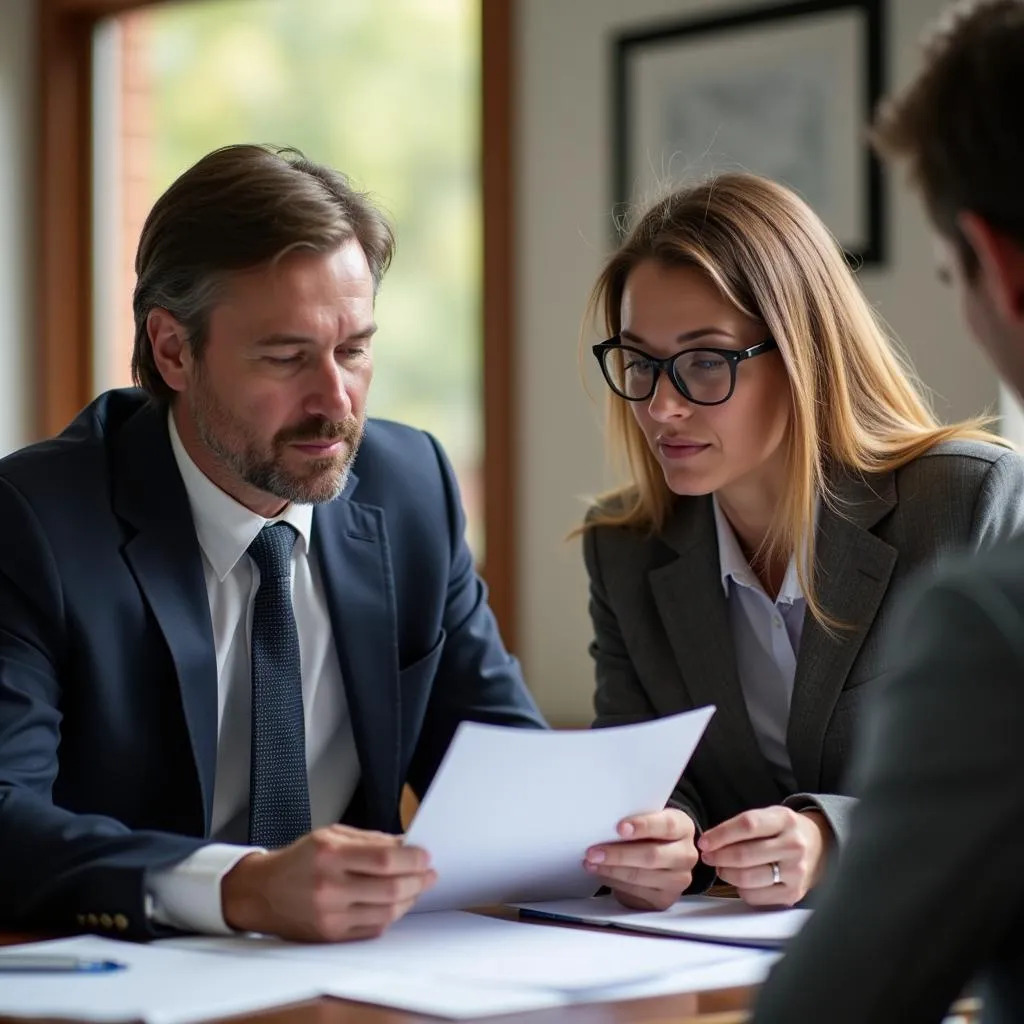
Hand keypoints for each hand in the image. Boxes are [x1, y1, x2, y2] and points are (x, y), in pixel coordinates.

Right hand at [221, 825, 436, 940]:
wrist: (261, 891)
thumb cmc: (299, 860)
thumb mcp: (332, 835)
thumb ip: (371, 840)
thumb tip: (406, 845)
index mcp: (330, 855)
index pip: (384, 859)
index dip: (412, 858)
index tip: (425, 856)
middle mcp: (329, 886)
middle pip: (390, 888)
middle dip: (418, 880)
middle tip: (429, 873)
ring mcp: (330, 915)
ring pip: (386, 912)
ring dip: (409, 899)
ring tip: (416, 887)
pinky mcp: (331, 935)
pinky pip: (373, 928)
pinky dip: (391, 915)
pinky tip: (396, 903)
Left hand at [584, 809, 697, 910]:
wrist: (660, 861)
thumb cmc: (649, 835)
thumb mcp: (648, 821)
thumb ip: (634, 821)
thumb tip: (605, 822)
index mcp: (683, 828)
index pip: (667, 825)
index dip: (643, 826)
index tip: (620, 828)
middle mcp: (686, 855)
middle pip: (652, 856)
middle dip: (619, 854)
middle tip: (594, 851)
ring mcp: (678, 880)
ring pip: (641, 876)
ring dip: (611, 870)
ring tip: (592, 863)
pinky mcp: (665, 899)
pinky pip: (636, 892)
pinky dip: (614, 882)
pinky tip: (602, 873)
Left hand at [698, 806, 829, 906]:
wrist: (820, 848)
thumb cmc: (784, 831)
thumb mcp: (770, 817)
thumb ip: (743, 826)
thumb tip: (709, 843)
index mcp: (784, 820)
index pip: (747, 825)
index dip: (720, 834)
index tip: (704, 841)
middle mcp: (793, 846)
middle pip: (744, 855)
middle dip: (718, 857)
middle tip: (708, 856)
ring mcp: (796, 872)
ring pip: (747, 878)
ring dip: (726, 874)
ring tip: (721, 868)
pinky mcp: (793, 894)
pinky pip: (755, 896)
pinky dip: (740, 889)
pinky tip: (741, 880)